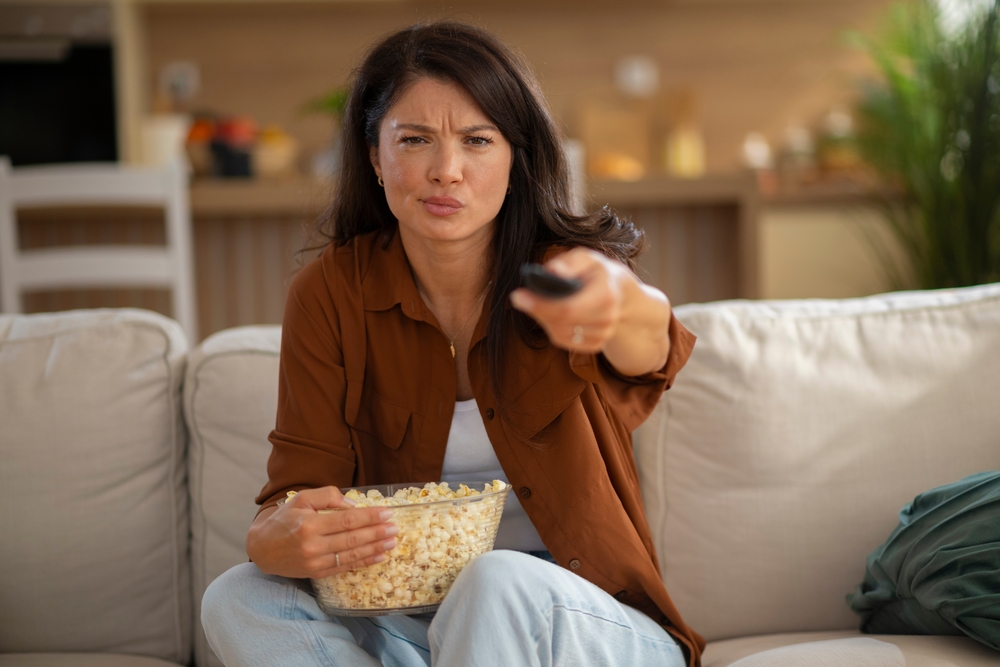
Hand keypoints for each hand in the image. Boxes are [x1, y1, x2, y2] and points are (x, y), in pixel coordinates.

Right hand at [246, 486, 398, 578]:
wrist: (262, 547)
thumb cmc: (284, 519)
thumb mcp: (302, 499)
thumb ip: (328, 496)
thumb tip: (353, 505)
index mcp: (309, 524)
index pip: (347, 520)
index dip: (370, 517)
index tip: (387, 513)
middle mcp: (313, 545)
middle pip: (353, 539)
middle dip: (377, 533)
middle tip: (394, 528)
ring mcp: (315, 562)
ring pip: (351, 555)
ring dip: (375, 549)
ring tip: (392, 542)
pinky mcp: (317, 573)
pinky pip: (345, 567)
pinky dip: (364, 562)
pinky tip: (378, 556)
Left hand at [509, 246, 671, 375]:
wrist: (621, 294)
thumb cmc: (598, 272)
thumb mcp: (587, 258)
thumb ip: (570, 263)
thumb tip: (552, 271)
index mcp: (606, 295)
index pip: (567, 308)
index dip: (540, 304)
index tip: (517, 295)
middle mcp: (607, 319)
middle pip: (561, 322)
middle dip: (537, 310)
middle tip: (520, 298)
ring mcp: (603, 335)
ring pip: (559, 334)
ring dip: (543, 319)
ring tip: (538, 303)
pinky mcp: (595, 345)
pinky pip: (564, 341)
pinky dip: (552, 328)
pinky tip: (551, 315)